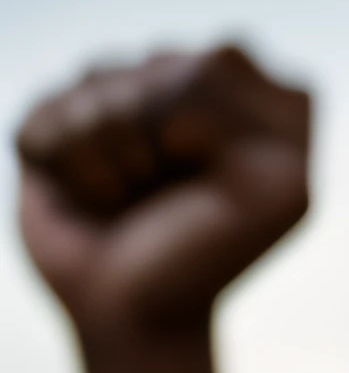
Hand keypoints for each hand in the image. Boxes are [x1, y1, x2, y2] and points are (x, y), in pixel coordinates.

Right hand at [16, 46, 313, 340]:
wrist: (137, 310)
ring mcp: (115, 92)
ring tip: (132, 194)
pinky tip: (92, 193)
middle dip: (154, 148)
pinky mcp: (55, 118)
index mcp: (251, 85)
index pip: (210, 65)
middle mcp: (183, 72)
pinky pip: (45, 122)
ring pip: (94, 94)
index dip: (204, 135)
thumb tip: (189, 62)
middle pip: (150, 72)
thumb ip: (268, 112)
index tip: (226, 180)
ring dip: (110, 165)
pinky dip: (66, 171)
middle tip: (170, 192)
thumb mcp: (280, 188)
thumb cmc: (210, 251)